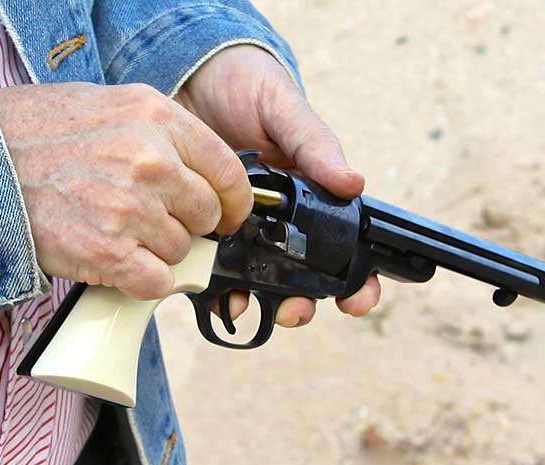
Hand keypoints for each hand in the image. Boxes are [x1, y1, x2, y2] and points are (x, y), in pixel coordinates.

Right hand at [0, 83, 251, 299]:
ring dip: (155, 252)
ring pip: (179, 251)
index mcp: (158, 118)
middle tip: (149, 221)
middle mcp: (152, 161)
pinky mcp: (109, 252)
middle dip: (185, 225)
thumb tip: (202, 176)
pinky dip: (141, 282)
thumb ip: (162, 135)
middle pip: (205, 216)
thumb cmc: (38, 133)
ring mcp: (131, 208)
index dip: (232, 202)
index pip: (228, 172)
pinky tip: (115, 263)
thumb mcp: (111, 107)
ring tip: (114, 233)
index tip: (226, 215)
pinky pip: (156, 283)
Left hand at [175, 45, 381, 325]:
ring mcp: (241, 229)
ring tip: (244, 305)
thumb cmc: (247, 88)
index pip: (346, 247)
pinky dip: (212, 290)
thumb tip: (353, 184)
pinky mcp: (204, 229)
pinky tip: (211, 295)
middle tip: (294, 310)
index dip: (358, 280)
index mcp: (312, 196)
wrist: (187, 74)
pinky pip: (212, 270)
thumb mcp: (285, 110)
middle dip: (303, 304)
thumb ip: (315, 146)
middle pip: (302, 278)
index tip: (356, 299)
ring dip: (257, 303)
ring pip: (258, 283)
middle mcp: (281, 221)